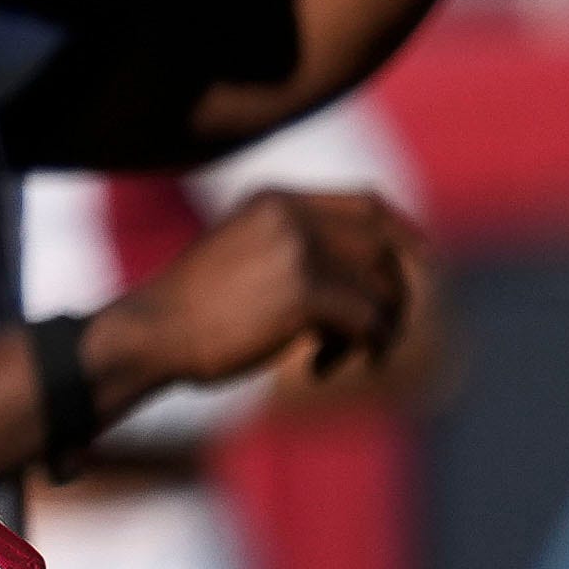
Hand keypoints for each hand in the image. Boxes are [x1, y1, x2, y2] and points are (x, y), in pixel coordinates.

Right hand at [103, 190, 429, 390]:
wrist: (147, 335)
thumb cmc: (190, 312)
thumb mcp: (242, 256)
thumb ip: (296, 249)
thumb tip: (373, 277)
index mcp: (273, 199)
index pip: (366, 202)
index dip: (403, 234)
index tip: (422, 266)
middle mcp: (289, 214)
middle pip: (383, 248)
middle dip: (392, 295)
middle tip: (372, 336)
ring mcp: (297, 249)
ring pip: (381, 288)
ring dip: (374, 330)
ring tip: (336, 355)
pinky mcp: (303, 292)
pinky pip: (368, 323)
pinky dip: (359, 351)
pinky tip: (317, 369)